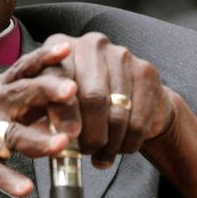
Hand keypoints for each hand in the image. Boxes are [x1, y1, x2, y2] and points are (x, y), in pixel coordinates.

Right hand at [0, 42, 77, 197]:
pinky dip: (8, 178)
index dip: (43, 58)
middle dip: (46, 88)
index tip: (65, 48)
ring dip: (38, 139)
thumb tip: (67, 108)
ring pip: (10, 132)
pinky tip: (24, 186)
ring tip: (61, 144)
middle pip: (19, 92)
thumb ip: (29, 111)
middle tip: (71, 88)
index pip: (22, 69)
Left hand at [42, 32, 174, 168]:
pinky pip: (138, 118)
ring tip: (101, 152)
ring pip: (117, 111)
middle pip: (92, 96)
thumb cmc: (82, 101)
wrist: (126, 96)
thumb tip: (54, 140)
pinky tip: (121, 147)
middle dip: (90, 133)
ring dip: (110, 142)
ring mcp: (121, 55)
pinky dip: (129, 142)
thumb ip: (50, 113)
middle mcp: (91, 45)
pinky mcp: (145, 71)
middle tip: (86, 150)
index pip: (59, 78)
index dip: (62, 109)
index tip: (67, 135)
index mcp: (61, 47)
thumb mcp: (57, 102)